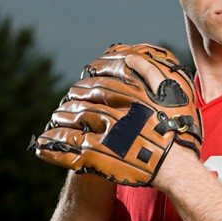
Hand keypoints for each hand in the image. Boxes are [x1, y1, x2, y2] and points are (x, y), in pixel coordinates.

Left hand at [29, 43, 201, 186]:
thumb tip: (129, 54)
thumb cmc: (179, 128)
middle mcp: (110, 109)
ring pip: (71, 120)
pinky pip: (66, 148)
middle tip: (67, 99)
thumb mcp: (174, 90)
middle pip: (82, 98)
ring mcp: (99, 133)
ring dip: (60, 118)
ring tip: (55, 119)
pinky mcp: (93, 156)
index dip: (89, 78)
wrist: (176, 165)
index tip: (85, 77)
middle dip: (72, 98)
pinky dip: (52, 146)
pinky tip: (42, 146)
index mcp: (125, 93)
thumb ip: (151, 69)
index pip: (99, 79)